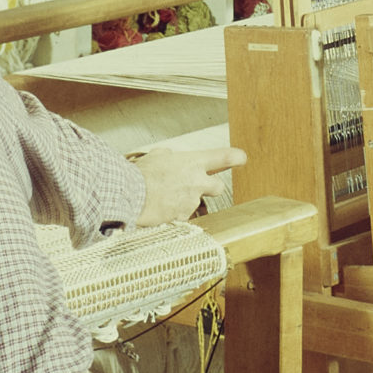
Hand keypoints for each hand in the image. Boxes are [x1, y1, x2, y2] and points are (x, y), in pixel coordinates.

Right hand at [132, 147, 246, 225]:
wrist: (131, 196)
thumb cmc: (141, 175)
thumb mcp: (157, 156)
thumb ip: (170, 157)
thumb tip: (171, 158)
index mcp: (192, 162)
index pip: (223, 157)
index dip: (235, 157)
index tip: (241, 158)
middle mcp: (197, 181)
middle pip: (219, 186)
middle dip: (211, 186)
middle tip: (198, 185)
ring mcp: (192, 201)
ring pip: (197, 202)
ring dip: (185, 200)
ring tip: (165, 197)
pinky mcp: (183, 216)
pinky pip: (183, 214)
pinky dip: (175, 212)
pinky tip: (162, 207)